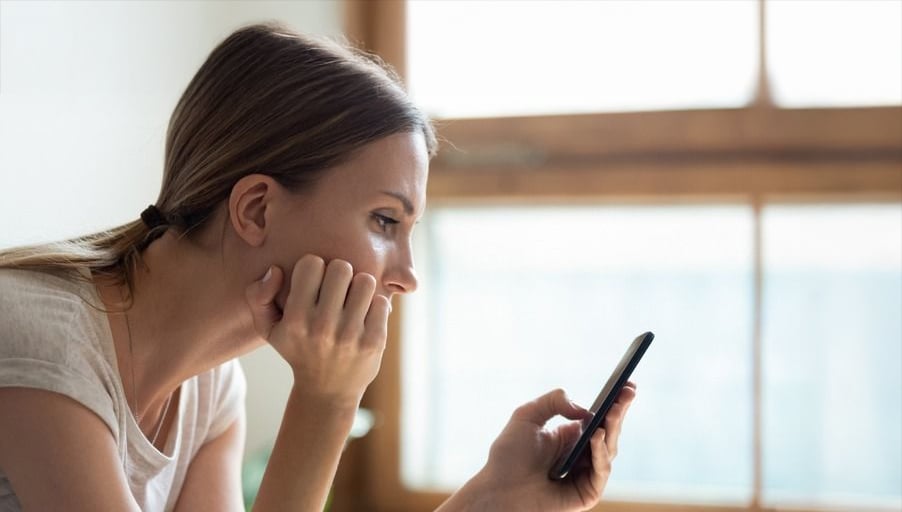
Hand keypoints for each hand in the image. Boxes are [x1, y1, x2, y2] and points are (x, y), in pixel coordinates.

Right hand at [244, 255, 389, 407]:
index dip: (315, 268)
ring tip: (352, 300)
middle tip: (338, 289)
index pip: (312, 264)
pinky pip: (381, 302)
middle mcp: (322, 327)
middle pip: (341, 268)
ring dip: (360, 287)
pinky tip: (365, 316)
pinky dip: (375, 305)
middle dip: (340, 274)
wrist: (328, 392)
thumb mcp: (268, 329)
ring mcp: (350, 335)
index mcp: (295, 320)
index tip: (315, 283)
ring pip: (365, 281)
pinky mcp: (374, 342)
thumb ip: (258, 296)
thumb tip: (276, 270)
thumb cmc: (298, 350)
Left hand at [460, 384, 636, 511]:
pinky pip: (601, 471)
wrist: (498, 489)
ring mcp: (586, 474)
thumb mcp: (527, 416)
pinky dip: (601, 453)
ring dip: (613, 428)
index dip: (614, 402)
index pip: (598, 418)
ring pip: (609, 450)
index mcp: (570, 437)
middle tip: (628, 393)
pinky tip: (596, 435)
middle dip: (619, 411)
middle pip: (609, 431)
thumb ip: (553, 401)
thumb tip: (583, 410)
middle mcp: (581, 455)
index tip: (626, 385)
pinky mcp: (587, 492)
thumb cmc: (509, 456)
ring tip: (612, 411)